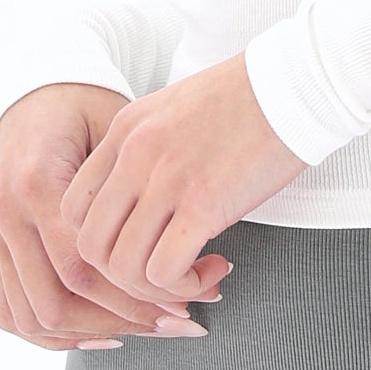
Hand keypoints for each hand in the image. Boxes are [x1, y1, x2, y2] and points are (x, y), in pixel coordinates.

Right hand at [0, 83, 231, 348]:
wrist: (31, 96)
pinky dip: (54, 335)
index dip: (135, 290)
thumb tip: (187, 238)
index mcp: (38, 181)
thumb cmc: (83, 106)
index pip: (82, 262)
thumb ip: (133, 177)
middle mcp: (8, 215)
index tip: (188, 298)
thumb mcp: (115, 123)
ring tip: (151, 329)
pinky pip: (11, 312)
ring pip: (34, 317)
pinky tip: (102, 333)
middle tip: (181, 321)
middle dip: (124, 320)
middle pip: (59, 300)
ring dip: (95, 334)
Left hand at [60, 51, 310, 306]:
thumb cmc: (247, 97)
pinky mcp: (203, 203)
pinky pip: (164, 271)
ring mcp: (167, 178)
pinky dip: (186, 286)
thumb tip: (141, 205)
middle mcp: (136, 153)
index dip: (100, 243)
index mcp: (125, 129)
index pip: (74, 207)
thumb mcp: (175, 110)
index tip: (138, 249)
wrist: (296, 82)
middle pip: (89, 246)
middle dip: (122, 276)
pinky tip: (215, 268)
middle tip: (162, 275)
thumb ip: (147, 150)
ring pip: (123, 267)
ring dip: (156, 288)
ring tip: (192, 276)